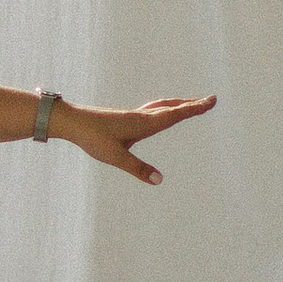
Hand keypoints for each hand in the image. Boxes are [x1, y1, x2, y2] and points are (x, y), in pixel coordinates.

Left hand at [57, 94, 216, 184]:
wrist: (70, 121)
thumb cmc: (92, 138)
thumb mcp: (115, 157)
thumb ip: (137, 169)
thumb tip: (159, 180)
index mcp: (143, 123)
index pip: (175, 114)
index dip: (194, 108)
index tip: (212, 101)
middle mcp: (140, 116)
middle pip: (171, 107)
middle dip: (192, 105)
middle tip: (210, 101)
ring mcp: (132, 116)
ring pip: (161, 107)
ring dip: (178, 105)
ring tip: (190, 104)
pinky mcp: (124, 118)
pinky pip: (150, 110)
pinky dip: (163, 108)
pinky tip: (158, 114)